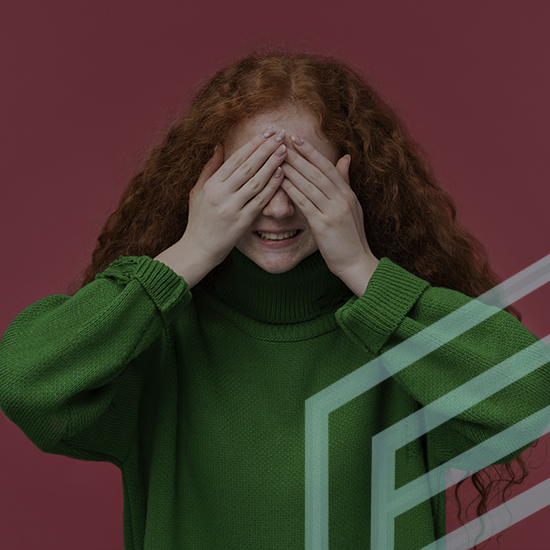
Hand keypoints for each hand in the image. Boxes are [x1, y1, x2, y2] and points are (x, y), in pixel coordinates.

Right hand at [180, 127, 287, 267]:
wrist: (198, 248)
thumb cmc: (198, 219)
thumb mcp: (198, 191)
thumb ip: (209, 169)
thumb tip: (219, 146)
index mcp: (211, 184)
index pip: (235, 159)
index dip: (252, 144)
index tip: (266, 132)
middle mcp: (221, 194)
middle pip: (248, 166)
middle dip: (266, 149)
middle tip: (280, 135)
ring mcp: (232, 208)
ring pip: (256, 181)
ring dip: (272, 164)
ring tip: (284, 150)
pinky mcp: (242, 222)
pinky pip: (261, 200)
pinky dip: (272, 186)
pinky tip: (282, 173)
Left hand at [280, 136, 378, 291]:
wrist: (357, 263)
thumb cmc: (351, 238)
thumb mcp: (353, 207)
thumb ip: (345, 183)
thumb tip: (345, 158)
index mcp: (348, 194)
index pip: (327, 167)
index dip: (311, 151)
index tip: (296, 138)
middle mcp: (342, 199)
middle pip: (316, 171)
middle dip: (298, 154)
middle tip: (281, 140)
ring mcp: (333, 211)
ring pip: (309, 184)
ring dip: (291, 169)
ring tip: (276, 156)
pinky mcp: (323, 225)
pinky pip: (304, 203)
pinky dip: (291, 190)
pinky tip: (280, 181)